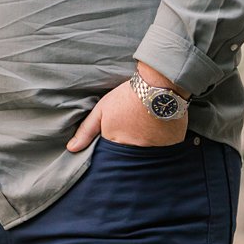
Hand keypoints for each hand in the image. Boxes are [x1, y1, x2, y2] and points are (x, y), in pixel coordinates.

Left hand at [66, 78, 186, 152]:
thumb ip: (87, 130)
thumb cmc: (127, 96)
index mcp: (116, 144)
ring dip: (147, 149)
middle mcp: (135, 151)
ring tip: (148, 134)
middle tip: (134, 135)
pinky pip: (167, 152)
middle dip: (130, 152)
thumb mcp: (103, 109)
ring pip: (149, 158)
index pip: (111, 158)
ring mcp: (155, 149)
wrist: (159, 83)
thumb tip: (71, 149)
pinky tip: (162, 133)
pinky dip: (164, 146)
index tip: (119, 139)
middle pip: (130, 160)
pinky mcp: (172, 144)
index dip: (114, 150)